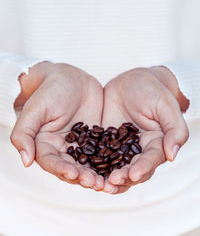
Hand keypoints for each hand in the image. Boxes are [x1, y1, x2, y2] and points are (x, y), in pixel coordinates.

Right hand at [10, 62, 104, 190]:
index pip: (52, 162)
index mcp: (45, 144)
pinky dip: (110, 162)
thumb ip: (25, 133)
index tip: (74, 174)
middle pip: (72, 168)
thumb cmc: (49, 90)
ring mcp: (81, 145)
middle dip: (84, 177)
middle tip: (97, 183)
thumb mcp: (35, 109)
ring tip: (110, 183)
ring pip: (89, 165)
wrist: (71, 77)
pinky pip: (103, 153)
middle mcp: (63, 149)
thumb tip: (25, 161)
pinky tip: (121, 168)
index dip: (62, 170)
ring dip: (98, 175)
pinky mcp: (96, 139)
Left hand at [102, 66, 188, 193]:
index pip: (150, 160)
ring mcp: (120, 146)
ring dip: (106, 177)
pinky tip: (83, 169)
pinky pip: (98, 154)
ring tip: (96, 183)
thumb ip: (174, 129)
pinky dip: (92, 164)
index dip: (142, 168)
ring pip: (114, 167)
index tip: (133, 174)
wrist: (132, 81)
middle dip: (122, 177)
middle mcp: (138, 150)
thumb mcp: (165, 105)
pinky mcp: (105, 141)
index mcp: (156, 144)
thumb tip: (172, 154)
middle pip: (131, 169)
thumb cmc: (153, 90)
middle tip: (110, 182)